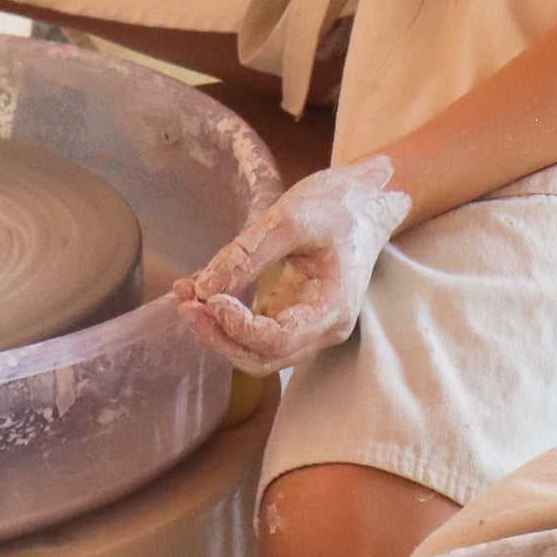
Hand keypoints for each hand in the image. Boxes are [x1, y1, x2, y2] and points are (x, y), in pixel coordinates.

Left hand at [174, 155, 410, 372]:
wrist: (369, 199)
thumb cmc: (340, 204)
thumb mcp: (291, 218)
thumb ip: (246, 254)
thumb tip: (202, 289)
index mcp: (334, 306)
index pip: (278, 339)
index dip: (237, 327)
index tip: (207, 298)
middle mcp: (326, 326)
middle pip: (264, 357)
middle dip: (221, 337)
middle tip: (188, 305)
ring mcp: (312, 324)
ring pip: (258, 351)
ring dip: (220, 332)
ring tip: (187, 298)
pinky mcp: (296, 314)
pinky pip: (258, 332)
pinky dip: (228, 321)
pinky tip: (203, 293)